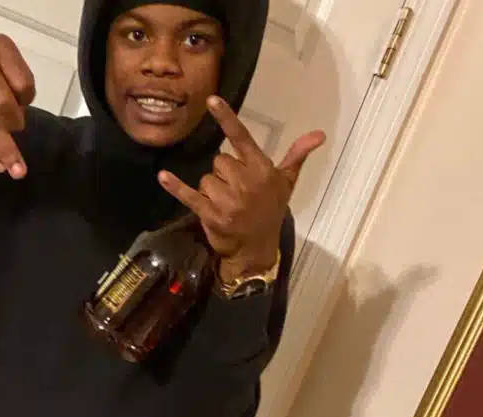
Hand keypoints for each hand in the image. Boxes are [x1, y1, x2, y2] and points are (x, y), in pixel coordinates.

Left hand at [159, 96, 325, 280]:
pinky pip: (189, 195)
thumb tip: (319, 134)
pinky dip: (175, 186)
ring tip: (224, 204)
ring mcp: (226, 199)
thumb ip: (296, 155)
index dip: (226, 118)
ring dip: (211, 190)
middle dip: (223, 174)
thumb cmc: (271, 212)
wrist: (256, 249)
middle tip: (234, 191)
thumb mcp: (286, 183)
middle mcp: (244, 181)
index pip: (241, 137)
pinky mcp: (210, 214)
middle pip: (219, 161)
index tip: (211, 101)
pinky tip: (163, 176)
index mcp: (261, 169)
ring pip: (206, 179)